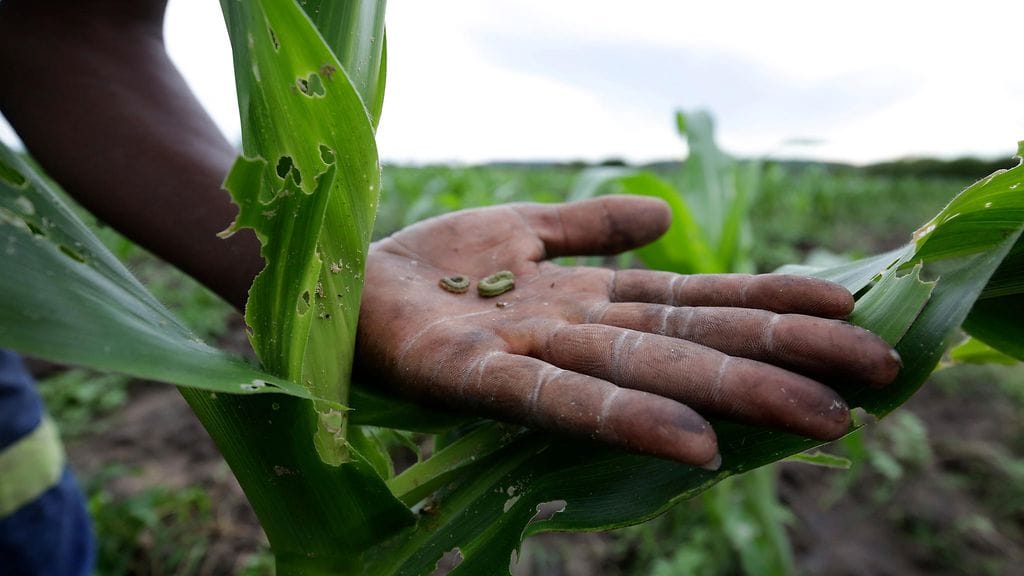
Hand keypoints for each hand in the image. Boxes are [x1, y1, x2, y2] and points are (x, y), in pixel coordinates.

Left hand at [356, 196, 899, 467]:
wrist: (333, 280)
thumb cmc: (428, 265)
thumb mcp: (520, 228)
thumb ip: (590, 224)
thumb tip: (665, 217)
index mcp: (588, 298)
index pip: (696, 299)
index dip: (770, 305)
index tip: (851, 309)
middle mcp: (574, 332)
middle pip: (693, 339)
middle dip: (785, 356)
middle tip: (879, 374)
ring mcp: (529, 358)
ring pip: (647, 369)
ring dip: (734, 392)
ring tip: (819, 415)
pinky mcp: (471, 375)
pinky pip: (558, 398)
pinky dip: (627, 416)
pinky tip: (692, 440)